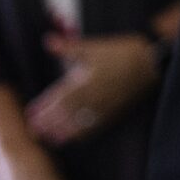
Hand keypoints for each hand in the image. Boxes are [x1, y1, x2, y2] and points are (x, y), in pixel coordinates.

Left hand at [26, 29, 160, 146]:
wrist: (149, 64)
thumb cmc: (120, 53)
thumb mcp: (93, 47)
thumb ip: (68, 47)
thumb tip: (48, 41)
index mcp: (83, 81)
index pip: (58, 97)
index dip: (44, 107)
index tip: (31, 114)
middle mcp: (91, 98)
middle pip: (65, 114)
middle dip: (49, 123)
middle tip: (34, 131)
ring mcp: (103, 107)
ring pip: (79, 124)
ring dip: (63, 132)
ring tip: (49, 139)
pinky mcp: (113, 112)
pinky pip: (95, 127)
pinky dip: (82, 134)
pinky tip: (74, 138)